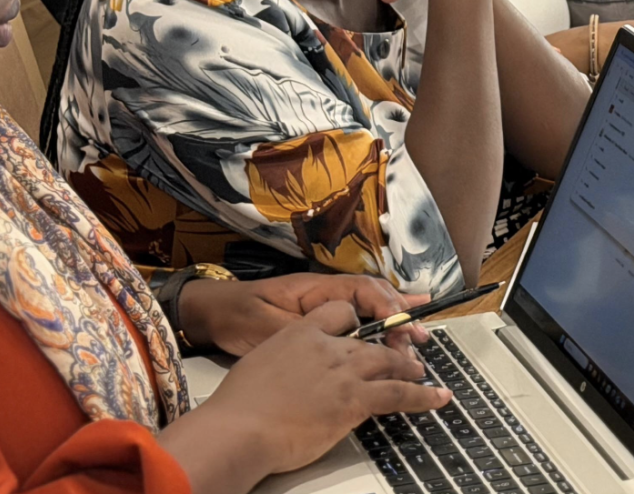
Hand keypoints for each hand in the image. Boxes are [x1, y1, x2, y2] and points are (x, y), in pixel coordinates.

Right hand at [160, 302, 451, 486]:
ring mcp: (344, 371)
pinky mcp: (355, 399)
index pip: (339, 311)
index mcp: (300, 333)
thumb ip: (283, 360)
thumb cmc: (237, 407)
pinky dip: (423, 396)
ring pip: (389, 361)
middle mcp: (328, 346)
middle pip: (369, 338)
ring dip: (407, 367)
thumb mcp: (258, 364)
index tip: (361, 330)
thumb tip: (292, 374)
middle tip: (401, 354)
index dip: (354, 320)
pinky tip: (438, 397)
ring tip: (419, 371)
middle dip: (388, 345)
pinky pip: (399, 394)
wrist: (238, 430)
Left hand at [177, 273, 429, 358]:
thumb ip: (304, 334)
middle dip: (399, 317)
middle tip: (419, 341)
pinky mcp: (321, 319)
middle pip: (374, 297)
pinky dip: (382, 320)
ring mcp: (325, 304)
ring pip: (371, 306)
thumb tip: (334, 344)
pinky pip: (358, 317)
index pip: (363, 292)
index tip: (401, 331)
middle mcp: (327, 292)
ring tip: (421, 334)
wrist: (211, 313)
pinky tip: (402, 325)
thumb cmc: (238, 318)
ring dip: (396, 319)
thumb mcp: (267, 328)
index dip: (387, 309)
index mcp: (317, 289)